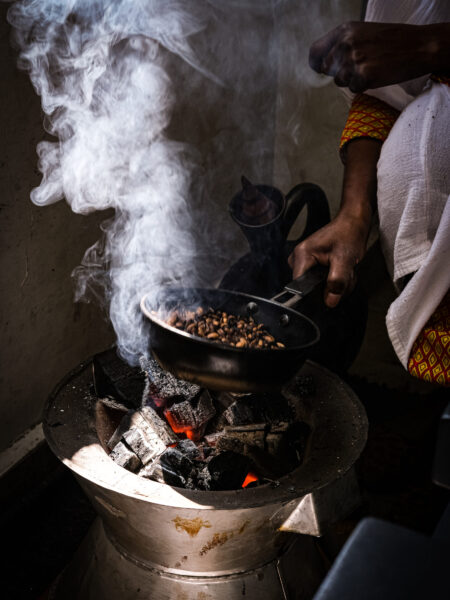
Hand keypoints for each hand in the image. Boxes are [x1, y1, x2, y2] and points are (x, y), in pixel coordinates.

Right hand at [288, 214, 369, 307]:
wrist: (353, 224)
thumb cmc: (348, 234)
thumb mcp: (345, 259)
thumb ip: (337, 281)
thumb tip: (330, 301)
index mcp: (302, 255)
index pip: (300, 286)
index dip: (316, 293)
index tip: (331, 290)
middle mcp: (299, 258)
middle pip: (310, 288)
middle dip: (331, 287)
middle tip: (344, 273)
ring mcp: (304, 261)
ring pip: (317, 286)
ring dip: (335, 283)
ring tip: (344, 270)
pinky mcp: (311, 264)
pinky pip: (320, 281)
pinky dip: (334, 279)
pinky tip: (341, 270)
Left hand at [309, 21, 449, 92]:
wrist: (420, 46)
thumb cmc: (393, 40)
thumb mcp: (364, 33)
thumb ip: (343, 44)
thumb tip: (323, 65)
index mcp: (344, 30)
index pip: (315, 52)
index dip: (317, 64)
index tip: (321, 69)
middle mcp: (345, 43)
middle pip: (328, 70)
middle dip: (340, 72)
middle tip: (361, 67)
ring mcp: (353, 60)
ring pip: (340, 81)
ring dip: (353, 80)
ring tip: (372, 68)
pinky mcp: (363, 76)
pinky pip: (354, 89)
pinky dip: (364, 86)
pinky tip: (377, 75)